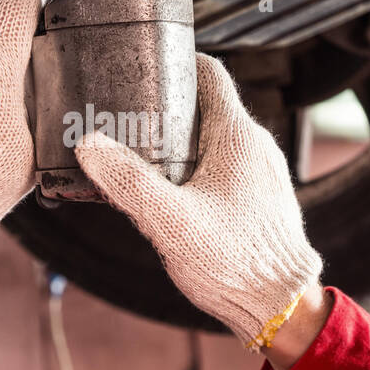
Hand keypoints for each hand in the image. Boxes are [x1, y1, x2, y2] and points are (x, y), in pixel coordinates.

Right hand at [75, 53, 323, 351]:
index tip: (144, 62)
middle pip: (205, 107)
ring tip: (137, 159)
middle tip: (124, 117)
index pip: (209, 72)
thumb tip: (89, 144)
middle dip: (165, 108)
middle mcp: (255, 147)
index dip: (176, 61)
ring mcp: (262, 174)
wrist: (281, 308)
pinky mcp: (261, 200)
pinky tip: (169, 196)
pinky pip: (224, 169)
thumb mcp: (169, 220)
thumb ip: (126, 180)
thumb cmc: (235, 262)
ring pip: (214, 141)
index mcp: (237, 135)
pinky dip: (194, 170)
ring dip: (178, 144)